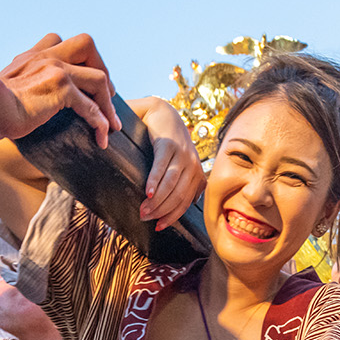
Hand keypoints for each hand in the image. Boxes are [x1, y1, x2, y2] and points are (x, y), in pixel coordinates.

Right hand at [0, 33, 121, 147]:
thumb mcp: (3, 91)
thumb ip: (15, 91)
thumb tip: (13, 117)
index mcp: (31, 55)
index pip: (58, 40)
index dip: (77, 59)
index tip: (83, 85)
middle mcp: (45, 56)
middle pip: (86, 45)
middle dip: (102, 69)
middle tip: (105, 99)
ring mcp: (54, 68)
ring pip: (99, 77)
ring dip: (108, 103)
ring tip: (110, 125)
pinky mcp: (61, 87)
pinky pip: (92, 105)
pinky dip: (100, 123)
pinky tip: (101, 137)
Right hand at [135, 99, 204, 230]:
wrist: (162, 112)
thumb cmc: (167, 142)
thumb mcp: (178, 163)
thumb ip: (180, 182)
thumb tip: (174, 205)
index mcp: (196, 173)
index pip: (186, 202)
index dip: (172, 217)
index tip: (158, 226)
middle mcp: (193, 165)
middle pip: (178, 196)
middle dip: (161, 211)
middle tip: (145, 218)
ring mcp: (183, 154)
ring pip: (171, 185)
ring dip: (157, 201)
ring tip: (143, 209)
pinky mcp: (169, 144)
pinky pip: (162, 167)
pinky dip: (155, 182)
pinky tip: (148, 193)